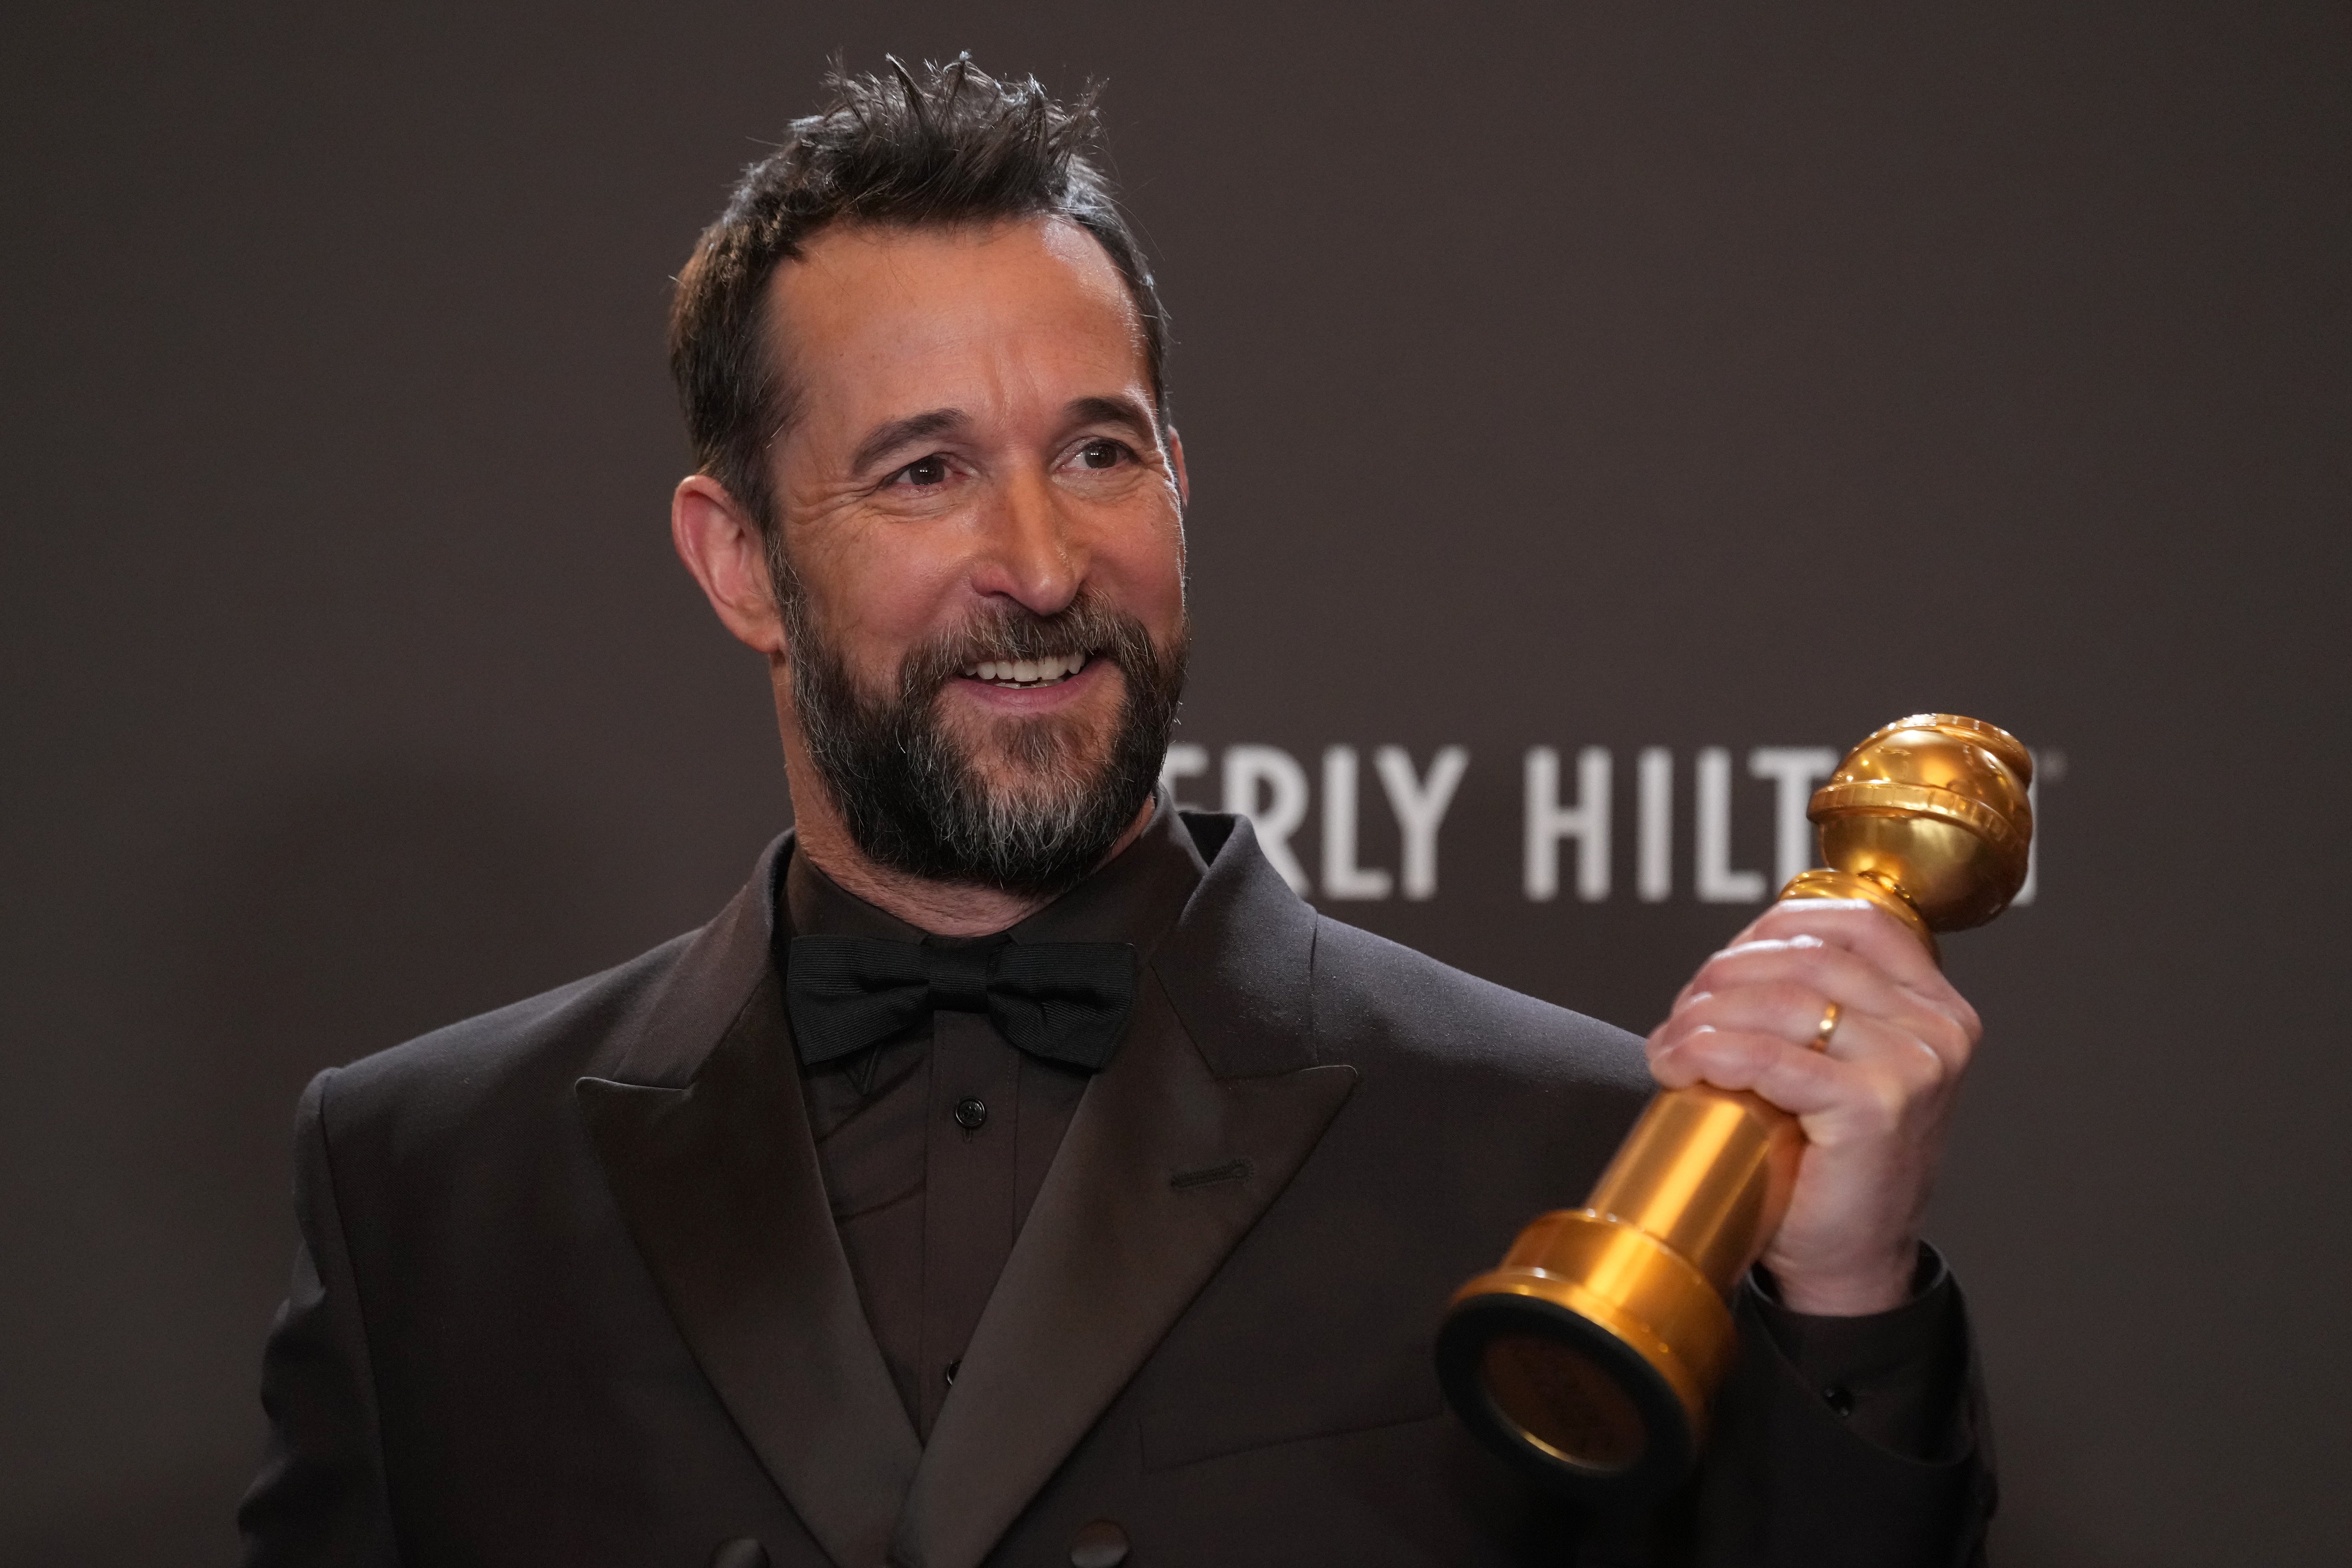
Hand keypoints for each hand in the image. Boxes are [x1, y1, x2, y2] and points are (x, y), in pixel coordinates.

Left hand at [1644, 898, 1980, 1315]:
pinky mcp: (1876, 1107)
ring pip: (1782, 1001)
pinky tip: (1680, 1066)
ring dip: (1705, 1015)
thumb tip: (1733, 956)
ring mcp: (1914, 1066)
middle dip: (1722, 977)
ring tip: (1670, 1045)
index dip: (1770, 928)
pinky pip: (1771, 1058)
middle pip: (1804, 958)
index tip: (1719, 965)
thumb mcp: (1836, 1063)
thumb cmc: (1829, 1161)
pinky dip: (1712, 1052)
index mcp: (1933, 1003)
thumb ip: (1815, 1004)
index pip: (1852, 921)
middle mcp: (1936, 1027)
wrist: (1849, 1258)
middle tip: (1679, 1015)